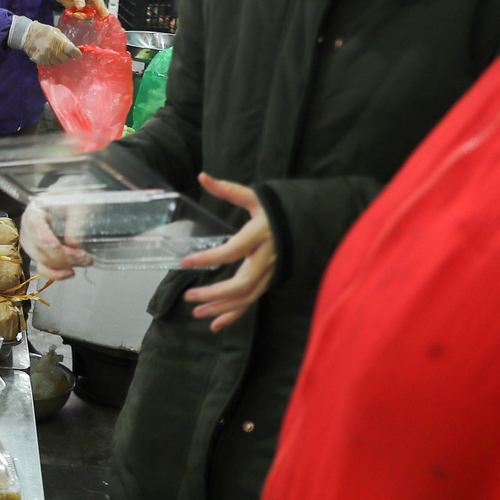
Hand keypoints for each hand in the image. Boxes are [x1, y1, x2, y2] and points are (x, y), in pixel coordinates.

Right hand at [19, 21, 79, 66]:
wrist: (28, 34)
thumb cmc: (45, 32)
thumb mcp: (57, 33)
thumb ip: (66, 42)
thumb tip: (74, 50)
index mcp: (60, 42)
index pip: (73, 52)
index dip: (76, 53)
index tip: (76, 53)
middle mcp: (54, 51)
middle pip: (66, 59)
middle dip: (66, 55)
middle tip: (61, 50)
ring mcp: (47, 57)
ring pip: (58, 62)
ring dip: (58, 58)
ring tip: (53, 52)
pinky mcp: (41, 61)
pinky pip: (50, 65)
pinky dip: (50, 61)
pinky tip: (47, 55)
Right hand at [20, 203, 90, 281]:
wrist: (73, 199)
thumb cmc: (74, 197)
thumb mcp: (78, 204)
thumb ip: (76, 222)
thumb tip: (74, 245)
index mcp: (34, 212)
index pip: (37, 231)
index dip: (50, 242)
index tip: (66, 249)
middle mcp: (28, 228)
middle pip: (41, 250)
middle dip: (64, 257)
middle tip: (86, 257)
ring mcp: (32, 243)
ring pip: (43, 261)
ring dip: (64, 265)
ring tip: (85, 261)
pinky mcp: (40, 253)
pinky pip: (43, 268)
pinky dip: (56, 274)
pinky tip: (70, 272)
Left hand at [55, 0, 107, 14]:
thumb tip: (81, 7)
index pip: (100, 2)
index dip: (102, 9)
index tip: (104, 15)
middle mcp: (91, 3)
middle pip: (94, 13)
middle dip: (89, 16)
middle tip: (81, 15)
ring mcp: (84, 8)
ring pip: (86, 17)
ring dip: (80, 17)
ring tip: (74, 14)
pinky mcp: (77, 12)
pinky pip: (78, 17)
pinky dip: (74, 17)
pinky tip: (70, 13)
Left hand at [179, 175, 276, 330]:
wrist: (314, 220)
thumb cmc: (280, 208)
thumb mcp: (256, 196)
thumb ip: (227, 190)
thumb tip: (202, 176)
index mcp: (259, 235)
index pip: (232, 251)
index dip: (208, 258)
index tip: (185, 261)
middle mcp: (266, 257)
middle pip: (241, 284)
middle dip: (214, 294)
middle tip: (189, 296)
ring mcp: (270, 272)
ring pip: (246, 297)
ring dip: (221, 308)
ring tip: (196, 312)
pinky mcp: (270, 280)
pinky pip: (252, 300)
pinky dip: (234, 314)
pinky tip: (215, 324)